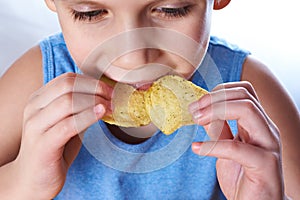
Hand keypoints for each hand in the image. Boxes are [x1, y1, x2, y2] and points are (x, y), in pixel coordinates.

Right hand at [12, 73, 111, 198]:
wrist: (33, 179)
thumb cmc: (53, 149)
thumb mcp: (66, 123)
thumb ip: (79, 109)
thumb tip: (105, 96)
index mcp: (38, 100)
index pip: (67, 79)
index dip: (92, 82)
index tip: (110, 89)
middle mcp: (33, 109)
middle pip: (68, 86)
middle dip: (96, 88)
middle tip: (113, 97)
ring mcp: (35, 126)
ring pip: (68, 102)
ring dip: (95, 102)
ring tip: (111, 107)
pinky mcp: (42, 144)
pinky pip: (68, 124)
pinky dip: (88, 116)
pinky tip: (102, 114)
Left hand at [189, 81, 284, 199]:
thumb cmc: (243, 177)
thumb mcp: (225, 148)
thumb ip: (218, 129)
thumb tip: (202, 112)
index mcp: (257, 123)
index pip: (244, 91)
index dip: (218, 91)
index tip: (197, 104)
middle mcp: (266, 130)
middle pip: (245, 95)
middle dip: (214, 98)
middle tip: (193, 110)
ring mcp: (268, 145)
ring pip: (248, 110)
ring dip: (216, 111)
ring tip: (197, 121)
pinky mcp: (265, 165)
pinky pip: (238, 148)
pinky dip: (213, 146)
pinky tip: (197, 148)